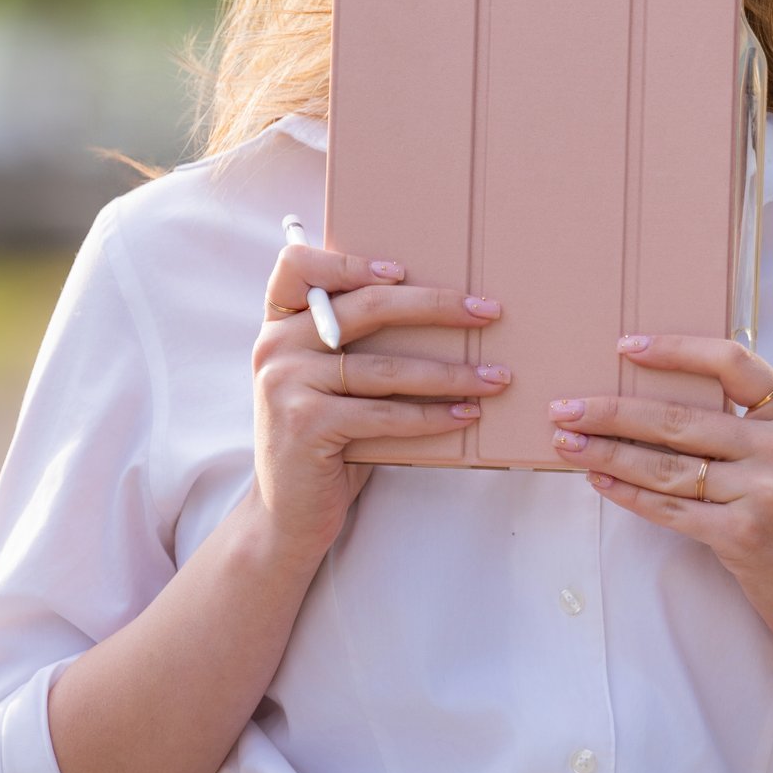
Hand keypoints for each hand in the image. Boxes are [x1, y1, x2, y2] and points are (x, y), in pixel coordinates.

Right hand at [251, 246, 506, 556]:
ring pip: (387, 367)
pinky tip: (466, 414)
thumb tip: (446, 310)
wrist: (287, 511)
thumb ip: (353, 343)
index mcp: (279, 323)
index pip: (296, 265)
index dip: (349, 261)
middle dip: (437, 306)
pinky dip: (433, 415)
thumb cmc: (325, 436)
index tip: (402, 270)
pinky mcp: (306, 424)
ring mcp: (286, 383)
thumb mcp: (327, 382)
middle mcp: (276, 345)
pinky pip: (386, 414)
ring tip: (496, 377)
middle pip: (366, 307)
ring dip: (452, 372)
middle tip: (488, 311)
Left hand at [545, 334, 772, 655]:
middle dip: (611, 411)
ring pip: (665, 466)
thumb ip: (740, 426)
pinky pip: (668, 508)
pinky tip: (597, 479)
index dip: (676, 349)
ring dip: (607, 453)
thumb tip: (649, 399)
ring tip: (566, 442)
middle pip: (679, 418)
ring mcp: (764, 492)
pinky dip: (626, 493)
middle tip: (564, 407)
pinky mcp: (741, 535)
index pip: (731, 362)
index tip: (625, 346)